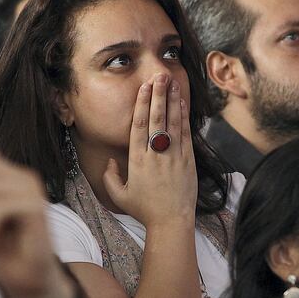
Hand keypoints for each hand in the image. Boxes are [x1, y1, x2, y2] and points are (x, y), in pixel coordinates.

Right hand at [102, 73, 196, 228]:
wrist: (171, 221)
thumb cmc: (145, 210)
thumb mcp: (119, 196)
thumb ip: (110, 176)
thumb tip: (111, 160)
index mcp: (137, 160)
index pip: (139, 126)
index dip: (142, 104)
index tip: (143, 88)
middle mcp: (155, 154)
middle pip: (156, 119)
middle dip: (157, 95)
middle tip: (159, 76)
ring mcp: (173, 156)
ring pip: (172, 123)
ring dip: (172, 101)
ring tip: (171, 82)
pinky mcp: (188, 161)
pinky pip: (185, 134)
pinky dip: (183, 118)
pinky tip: (182, 103)